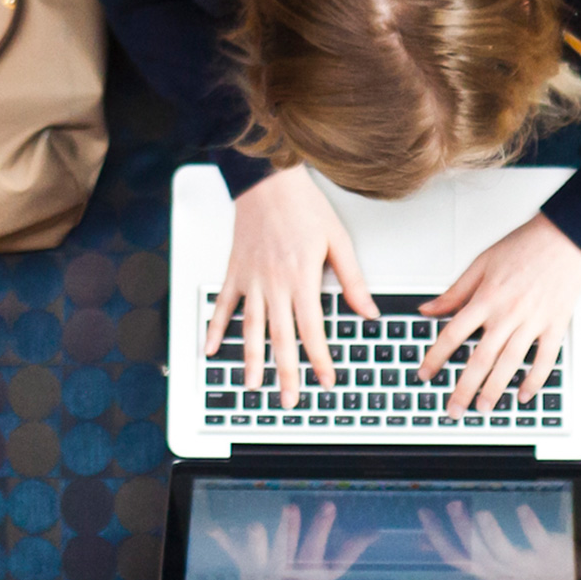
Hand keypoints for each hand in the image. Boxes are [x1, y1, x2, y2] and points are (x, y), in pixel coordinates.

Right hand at [204, 165, 378, 407]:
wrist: (266, 180)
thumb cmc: (303, 206)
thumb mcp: (338, 240)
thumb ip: (352, 280)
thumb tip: (368, 311)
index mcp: (302, 279)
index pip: (312, 330)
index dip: (320, 359)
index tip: (326, 380)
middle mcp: (274, 285)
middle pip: (280, 338)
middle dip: (286, 372)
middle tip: (289, 399)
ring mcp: (251, 280)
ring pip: (251, 329)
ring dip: (252, 361)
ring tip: (254, 386)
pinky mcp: (234, 272)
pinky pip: (222, 306)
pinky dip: (216, 329)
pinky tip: (211, 350)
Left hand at [207, 502, 377, 579]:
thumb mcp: (331, 575)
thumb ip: (349, 553)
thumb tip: (373, 533)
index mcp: (306, 573)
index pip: (317, 548)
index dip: (322, 528)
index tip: (328, 506)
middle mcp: (284, 573)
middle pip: (287, 551)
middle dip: (289, 530)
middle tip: (290, 508)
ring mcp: (262, 573)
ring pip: (259, 556)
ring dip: (256, 542)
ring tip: (255, 525)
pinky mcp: (244, 570)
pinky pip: (232, 555)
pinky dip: (224, 541)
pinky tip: (215, 528)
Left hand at [416, 213, 580, 416]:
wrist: (567, 235)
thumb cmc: (525, 245)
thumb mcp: (481, 262)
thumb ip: (455, 291)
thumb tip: (428, 309)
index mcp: (486, 298)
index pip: (453, 334)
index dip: (436, 357)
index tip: (425, 374)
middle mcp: (508, 314)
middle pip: (480, 359)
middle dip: (464, 388)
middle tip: (453, 409)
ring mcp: (533, 322)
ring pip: (510, 364)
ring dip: (494, 390)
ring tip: (483, 408)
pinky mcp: (555, 325)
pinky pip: (545, 360)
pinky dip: (534, 380)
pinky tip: (523, 394)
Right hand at [418, 501, 580, 579]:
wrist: (567, 578)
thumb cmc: (523, 567)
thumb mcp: (490, 562)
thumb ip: (459, 551)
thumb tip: (423, 542)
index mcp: (486, 571)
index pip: (454, 557)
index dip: (437, 537)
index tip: (425, 513)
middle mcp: (503, 572)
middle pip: (476, 553)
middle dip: (462, 529)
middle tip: (453, 504)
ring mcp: (526, 566)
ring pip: (502, 553)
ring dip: (490, 533)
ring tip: (481, 511)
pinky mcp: (548, 556)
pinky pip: (538, 543)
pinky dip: (530, 526)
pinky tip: (522, 509)